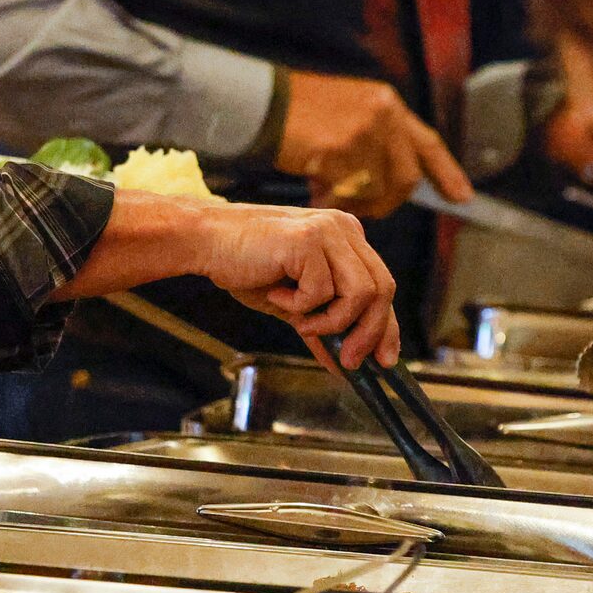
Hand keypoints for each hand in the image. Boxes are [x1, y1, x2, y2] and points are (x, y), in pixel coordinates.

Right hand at [196, 200, 399, 365]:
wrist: (206, 242)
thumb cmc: (246, 267)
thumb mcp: (293, 303)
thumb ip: (322, 325)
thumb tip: (342, 363)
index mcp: (347, 239)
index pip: (382, 285)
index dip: (386, 326)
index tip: (385, 361)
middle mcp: (344, 229)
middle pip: (382, 289)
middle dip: (369, 333)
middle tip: (348, 361)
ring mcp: (328, 231)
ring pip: (360, 292)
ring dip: (332, 320)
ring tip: (300, 322)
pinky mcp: (307, 239)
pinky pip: (321, 290)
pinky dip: (299, 304)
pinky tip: (276, 294)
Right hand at [279, 72, 473, 217]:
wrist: (264, 102)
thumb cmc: (302, 112)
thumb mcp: (351, 111)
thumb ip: (377, 141)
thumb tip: (390, 180)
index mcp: (388, 105)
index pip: (427, 144)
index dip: (446, 173)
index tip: (462, 197)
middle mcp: (382, 116)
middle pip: (406, 178)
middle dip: (387, 202)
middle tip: (364, 206)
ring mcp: (362, 133)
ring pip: (376, 190)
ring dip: (355, 202)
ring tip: (330, 193)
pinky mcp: (338, 151)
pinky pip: (347, 193)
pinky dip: (333, 200)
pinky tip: (316, 193)